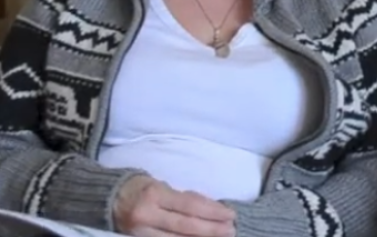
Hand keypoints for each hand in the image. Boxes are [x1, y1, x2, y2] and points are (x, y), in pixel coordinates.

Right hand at [113, 175, 235, 236]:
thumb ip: (184, 197)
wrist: (105, 198)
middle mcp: (146, 215)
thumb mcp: (161, 185)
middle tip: (231, 231)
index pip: (189, 205)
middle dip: (211, 230)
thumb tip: (211, 207)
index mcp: (155, 194)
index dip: (212, 212)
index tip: (230, 215)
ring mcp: (140, 232)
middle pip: (185, 226)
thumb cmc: (139, 188)